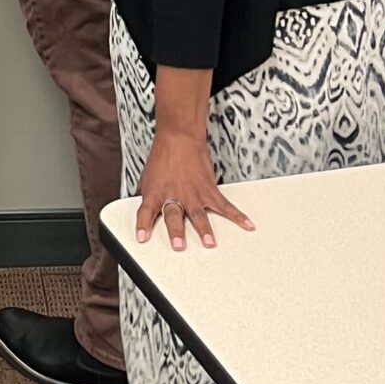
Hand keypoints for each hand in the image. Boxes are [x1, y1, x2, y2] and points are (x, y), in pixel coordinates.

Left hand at [133, 128, 254, 252]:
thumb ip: (145, 195)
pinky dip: (237, 216)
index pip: (145, 212)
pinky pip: (224, 206)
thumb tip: (137, 205)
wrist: (179, 138)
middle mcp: (174, 195)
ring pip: (198, 214)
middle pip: (174, 216)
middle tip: (179, 245)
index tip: (142, 238)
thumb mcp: (147, 177)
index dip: (143, 225)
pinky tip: (246, 225)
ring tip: (209, 243)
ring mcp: (193, 193)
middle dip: (176, 231)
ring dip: (204, 229)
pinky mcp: (209, 190)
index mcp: (155, 193)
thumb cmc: (162, 157)